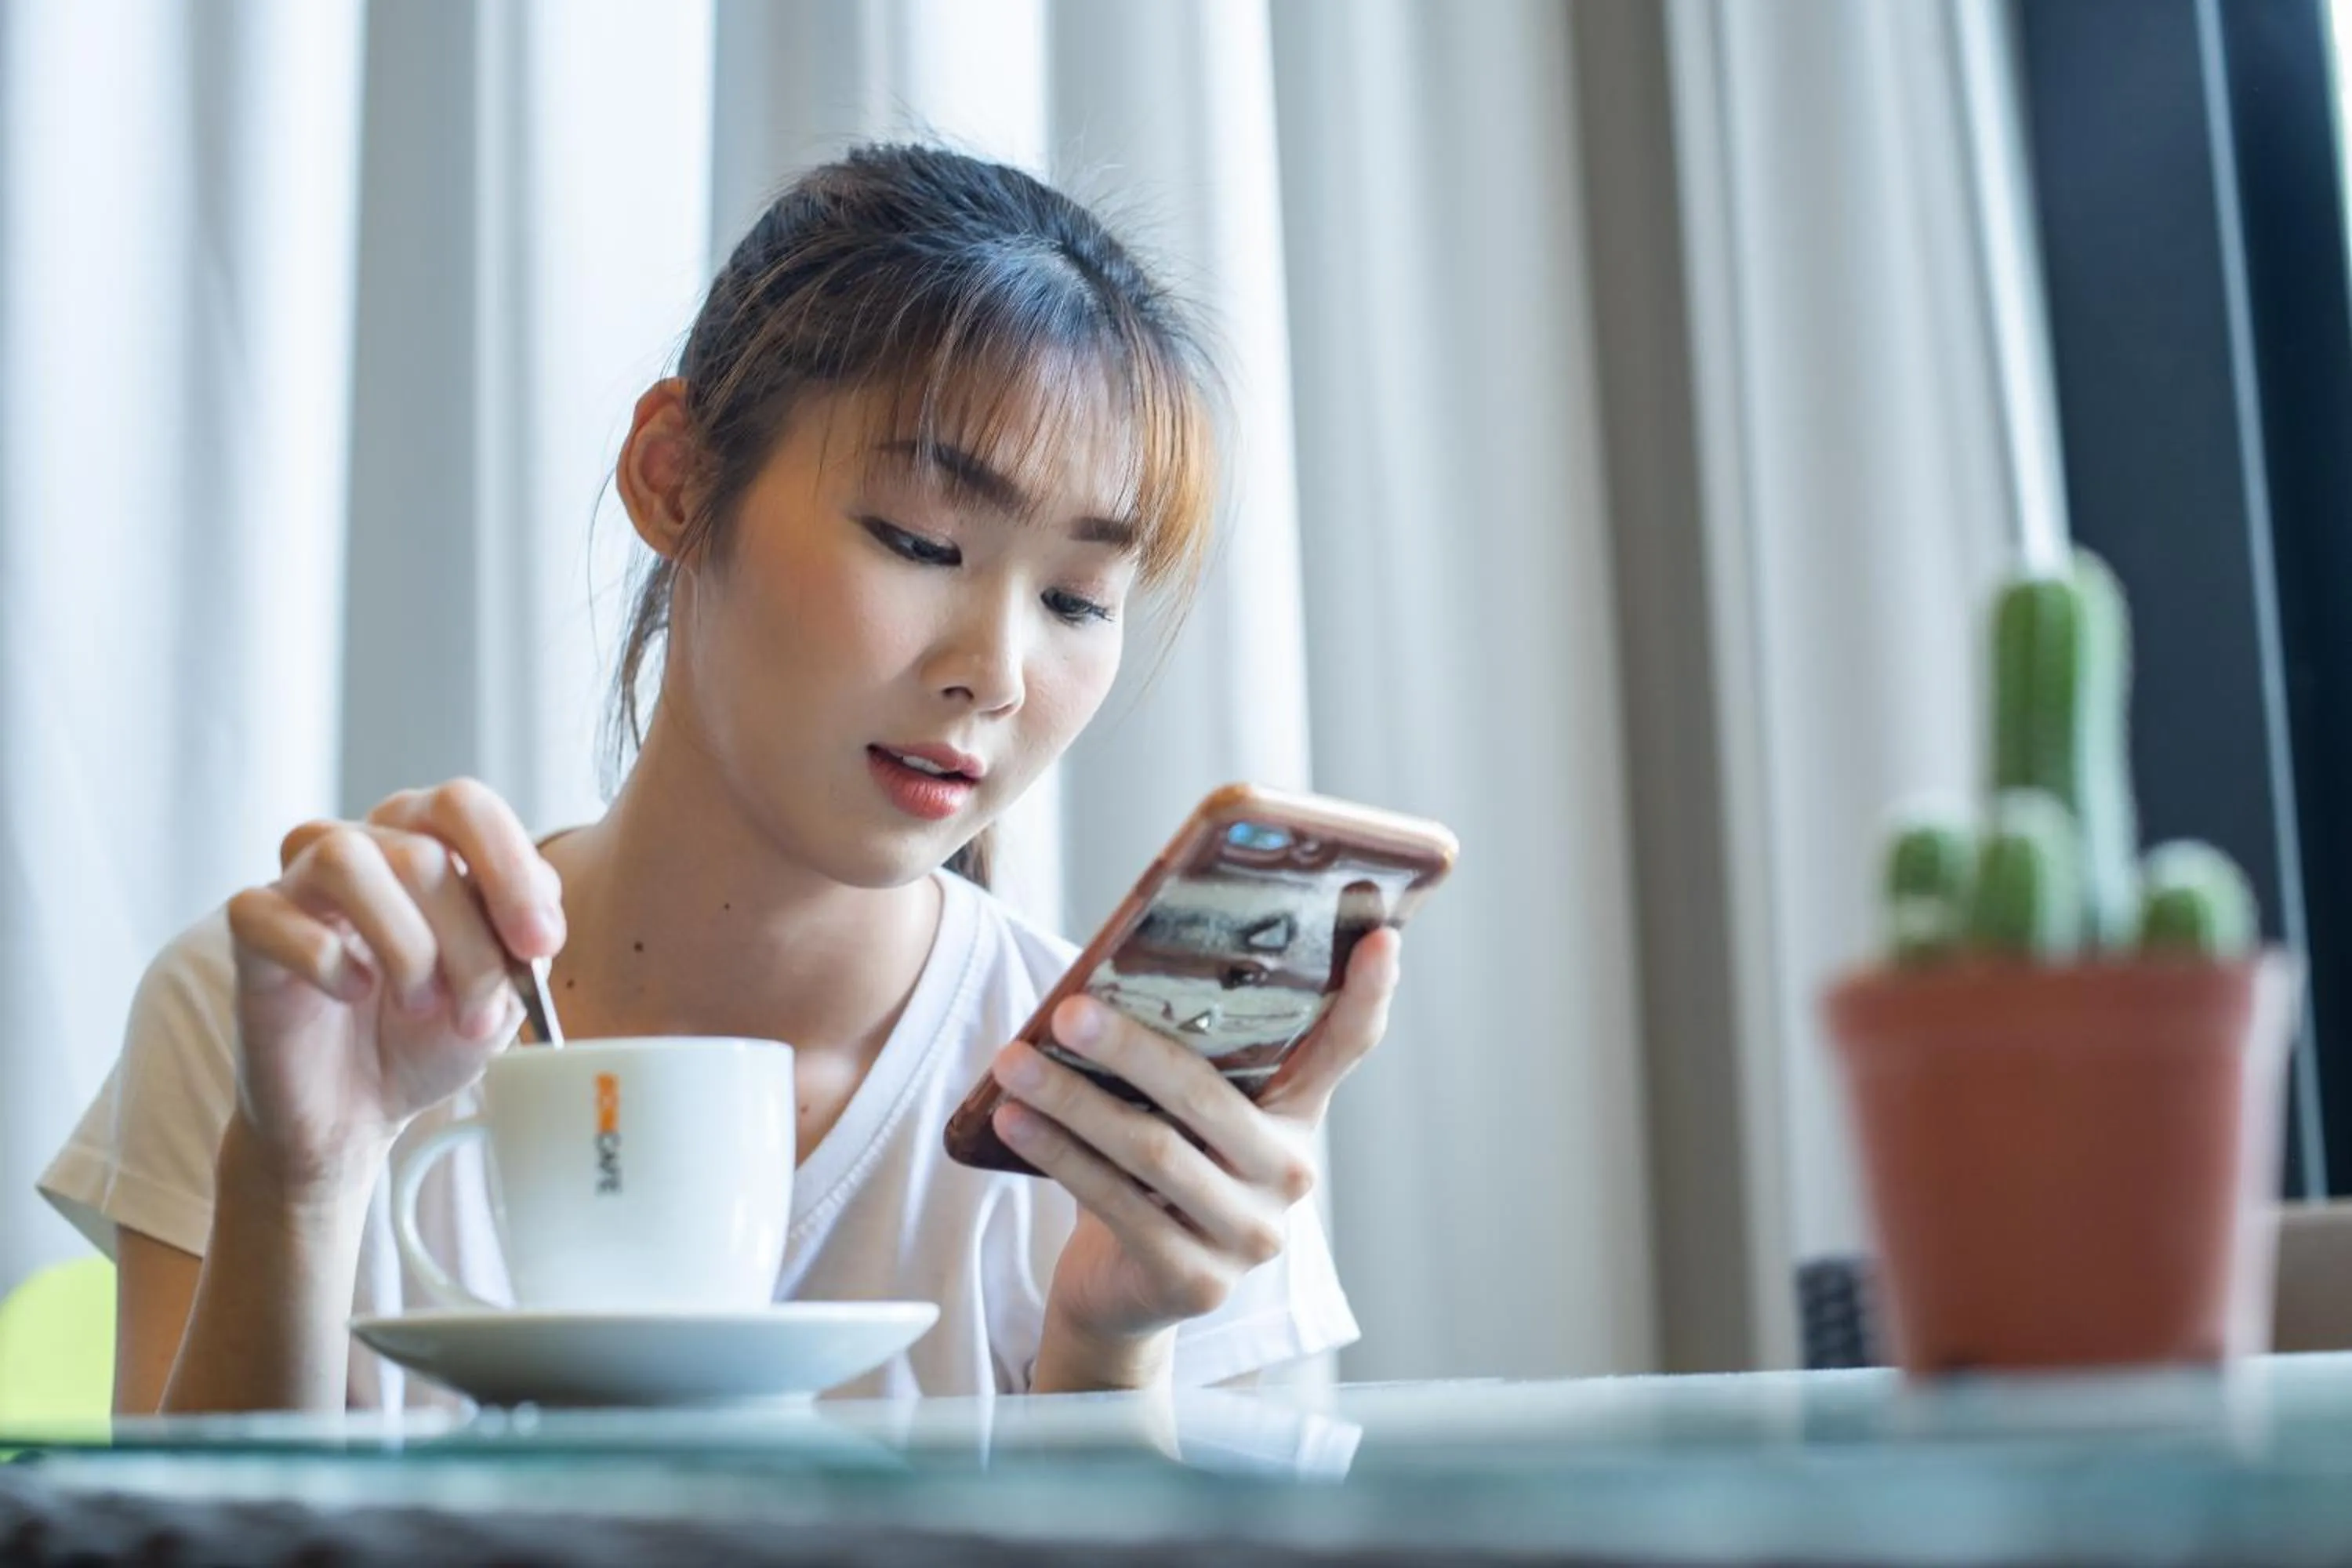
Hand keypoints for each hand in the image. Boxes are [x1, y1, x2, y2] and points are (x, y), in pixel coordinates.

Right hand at [222, 779, 564, 1199]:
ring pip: (344, 859)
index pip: (464, 806)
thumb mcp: (501, 991)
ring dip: (402, 947)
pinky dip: (327, 961)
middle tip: (480, 1013)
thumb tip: (535, 905)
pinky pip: (272, 912)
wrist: (359, 1106)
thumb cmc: (429, 1035)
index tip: (540, 945)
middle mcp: (362, 844)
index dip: (509, 869)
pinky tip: (353, 994)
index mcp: (428, 841)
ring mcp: (298, 881)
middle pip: (419, 851)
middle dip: (467, 942)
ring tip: (420, 1004)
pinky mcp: (251, 928)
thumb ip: (520, 939)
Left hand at [992, 927, 1403, 1387]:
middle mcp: (1289, 1174)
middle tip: (1069, 1010)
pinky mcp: (1198, 1281)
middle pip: (1208, 1097)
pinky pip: (1119, 1205)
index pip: (1345, 1049)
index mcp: (1295, 1115)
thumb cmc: (1146, 1166)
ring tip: (1013, 1061)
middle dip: (1130, 1048)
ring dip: (1072, 1102)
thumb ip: (1175, 1052)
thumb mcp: (1170, 1109)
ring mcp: (1250, 1234)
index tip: (1384, 937)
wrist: (1120, 1288)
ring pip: (1153, 1151)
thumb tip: (1107, 971)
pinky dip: (1059, 1156)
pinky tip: (1015, 1121)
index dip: (1367, 995)